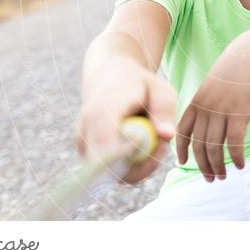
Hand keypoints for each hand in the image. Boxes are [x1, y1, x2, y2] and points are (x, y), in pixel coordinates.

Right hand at [75, 69, 176, 183]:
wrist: (110, 75)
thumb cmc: (139, 83)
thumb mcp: (160, 89)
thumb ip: (164, 110)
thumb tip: (166, 136)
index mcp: (102, 113)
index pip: (108, 152)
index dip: (135, 160)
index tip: (160, 147)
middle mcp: (86, 132)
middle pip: (112, 171)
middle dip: (143, 165)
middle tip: (163, 146)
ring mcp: (83, 145)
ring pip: (114, 174)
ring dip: (138, 163)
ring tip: (151, 138)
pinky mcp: (86, 154)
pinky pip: (113, 171)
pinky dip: (130, 162)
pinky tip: (139, 143)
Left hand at [176, 32, 249, 181]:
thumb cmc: (237, 69)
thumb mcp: (215, 84)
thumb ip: (208, 102)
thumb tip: (207, 121)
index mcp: (197, 100)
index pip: (182, 131)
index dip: (182, 149)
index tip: (183, 163)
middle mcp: (206, 107)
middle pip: (199, 145)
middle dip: (203, 165)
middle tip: (210, 178)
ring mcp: (221, 110)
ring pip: (215, 147)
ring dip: (218, 166)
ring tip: (224, 176)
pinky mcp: (239, 112)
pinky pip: (234, 142)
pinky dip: (236, 157)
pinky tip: (240, 165)